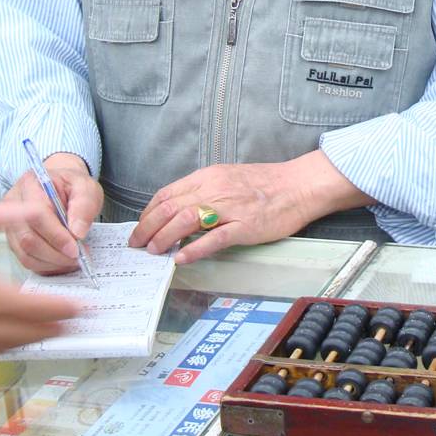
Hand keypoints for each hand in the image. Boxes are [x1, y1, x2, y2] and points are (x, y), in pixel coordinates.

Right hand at [4, 153, 103, 273]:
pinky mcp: (15, 241)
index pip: (37, 214)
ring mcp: (11, 225)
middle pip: (28, 238)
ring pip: (25, 254)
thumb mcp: (86, 187)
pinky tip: (62, 262)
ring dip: (52, 263)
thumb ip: (84, 205)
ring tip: (72, 260)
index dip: (57, 236)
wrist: (62, 187)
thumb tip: (77, 232)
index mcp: (31, 185)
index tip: (75, 248)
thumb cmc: (71, 186)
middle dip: (55, 253)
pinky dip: (46, 266)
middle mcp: (14, 205)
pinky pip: (27, 261)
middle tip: (77, 257)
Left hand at [131, 151, 367, 264]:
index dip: (148, 213)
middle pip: (170, 207)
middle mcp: (215, 189)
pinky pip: (214, 238)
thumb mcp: (228, 178)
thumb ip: (204, 192)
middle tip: (137, 245)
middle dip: (147, 228)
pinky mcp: (246, 226)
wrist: (298, 185)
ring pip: (186, 220)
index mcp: (208, 176)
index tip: (140, 227)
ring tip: (154, 251)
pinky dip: (194, 249)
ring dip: (164, 238)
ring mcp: (230, 208)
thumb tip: (180, 211)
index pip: (167, 194)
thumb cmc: (266, 184)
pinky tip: (181, 259)